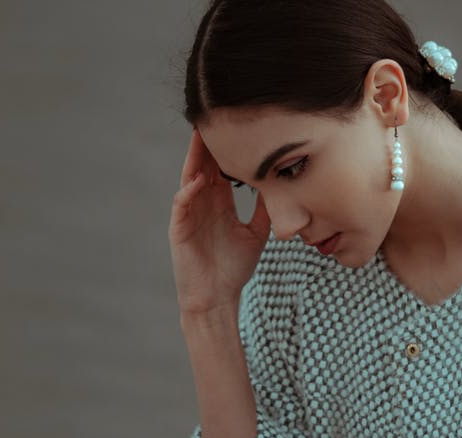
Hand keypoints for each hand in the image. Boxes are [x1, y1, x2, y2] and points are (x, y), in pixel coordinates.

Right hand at [169, 128, 271, 315]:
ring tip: (200, 135)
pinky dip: (188, 191)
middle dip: (208, 142)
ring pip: (190, 178)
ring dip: (194, 158)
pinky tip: (198, 179)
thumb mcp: (257, 233)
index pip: (220, 167)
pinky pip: (181, 205)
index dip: (226, 147)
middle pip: (203, 165)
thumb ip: (264, 209)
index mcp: (219, 203)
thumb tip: (281, 186)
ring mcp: (189, 214)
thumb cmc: (234, 268)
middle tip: (214, 115)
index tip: (236, 124)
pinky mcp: (179, 229)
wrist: (218, 298)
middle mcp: (202, 204)